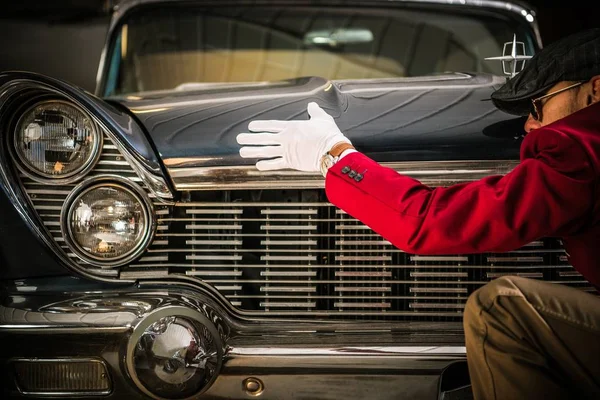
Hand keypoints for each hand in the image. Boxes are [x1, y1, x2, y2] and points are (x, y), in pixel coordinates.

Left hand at [236, 102, 350, 171]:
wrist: (332, 149)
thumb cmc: (328, 133)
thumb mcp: (322, 118)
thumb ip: (315, 111)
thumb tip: (312, 105)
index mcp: (291, 127)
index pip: (271, 126)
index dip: (259, 126)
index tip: (250, 126)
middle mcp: (286, 138)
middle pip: (264, 138)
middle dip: (250, 138)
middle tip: (239, 139)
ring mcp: (287, 150)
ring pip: (266, 150)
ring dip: (253, 151)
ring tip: (242, 151)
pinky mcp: (292, 162)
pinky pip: (276, 164)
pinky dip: (267, 165)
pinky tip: (258, 165)